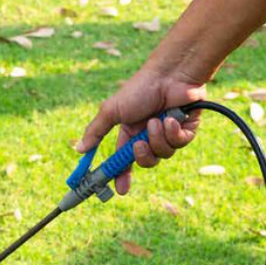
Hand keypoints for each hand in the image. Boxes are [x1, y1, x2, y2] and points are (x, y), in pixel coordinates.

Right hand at [76, 68, 204, 194]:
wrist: (169, 74)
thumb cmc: (139, 89)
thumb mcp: (111, 111)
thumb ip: (95, 131)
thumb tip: (78, 149)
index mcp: (130, 133)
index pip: (124, 161)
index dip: (121, 176)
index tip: (119, 190)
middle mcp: (149, 135)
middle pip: (146, 161)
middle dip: (142, 156)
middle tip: (139, 144)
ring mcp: (168, 133)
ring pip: (164, 154)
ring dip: (158, 138)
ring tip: (157, 120)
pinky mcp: (187, 129)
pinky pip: (180, 144)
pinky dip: (174, 132)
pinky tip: (171, 118)